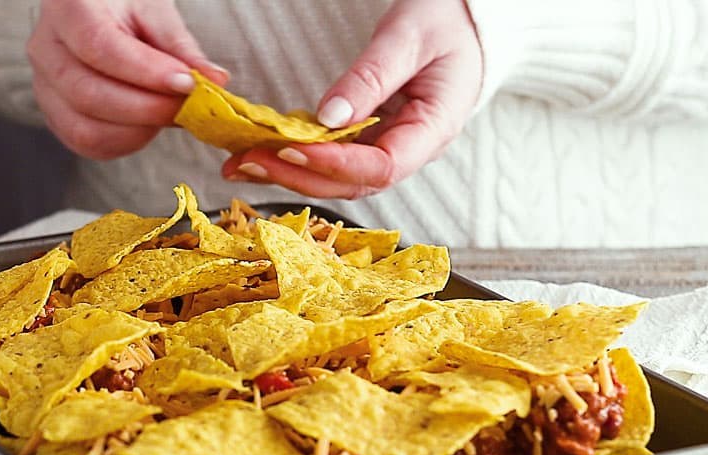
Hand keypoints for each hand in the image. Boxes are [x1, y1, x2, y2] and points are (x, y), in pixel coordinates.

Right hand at [28, 0, 227, 159]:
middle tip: (188, 107)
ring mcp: (43, 86)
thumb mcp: (155, 13)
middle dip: (147, 109)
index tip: (187, 83)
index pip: (99, 47)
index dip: (145, 72)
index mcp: (67, 8)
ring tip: (169, 114)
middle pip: (88, 94)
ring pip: (84, 129)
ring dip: (137, 132)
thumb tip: (215, 82)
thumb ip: (181, 48)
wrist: (98, 14)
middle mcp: (45, 49)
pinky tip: (148, 126)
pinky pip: (85, 144)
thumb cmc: (125, 7)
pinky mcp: (54, 115)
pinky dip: (124, 144)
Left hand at [221, 0, 482, 198]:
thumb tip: (328, 118)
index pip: (382, 167)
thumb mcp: (410, 37)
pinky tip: (260, 152)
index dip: (335, 165)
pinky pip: (331, 156)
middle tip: (250, 160)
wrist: (467, 20)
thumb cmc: (449, 21)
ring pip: (336, 176)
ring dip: (288, 173)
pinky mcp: (370, 137)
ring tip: (240, 164)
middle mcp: (411, 148)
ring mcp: (389, 145)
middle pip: (352, 181)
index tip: (292, 148)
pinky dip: (295, 157)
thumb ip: (372, 77)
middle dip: (298, 175)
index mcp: (434, 129)